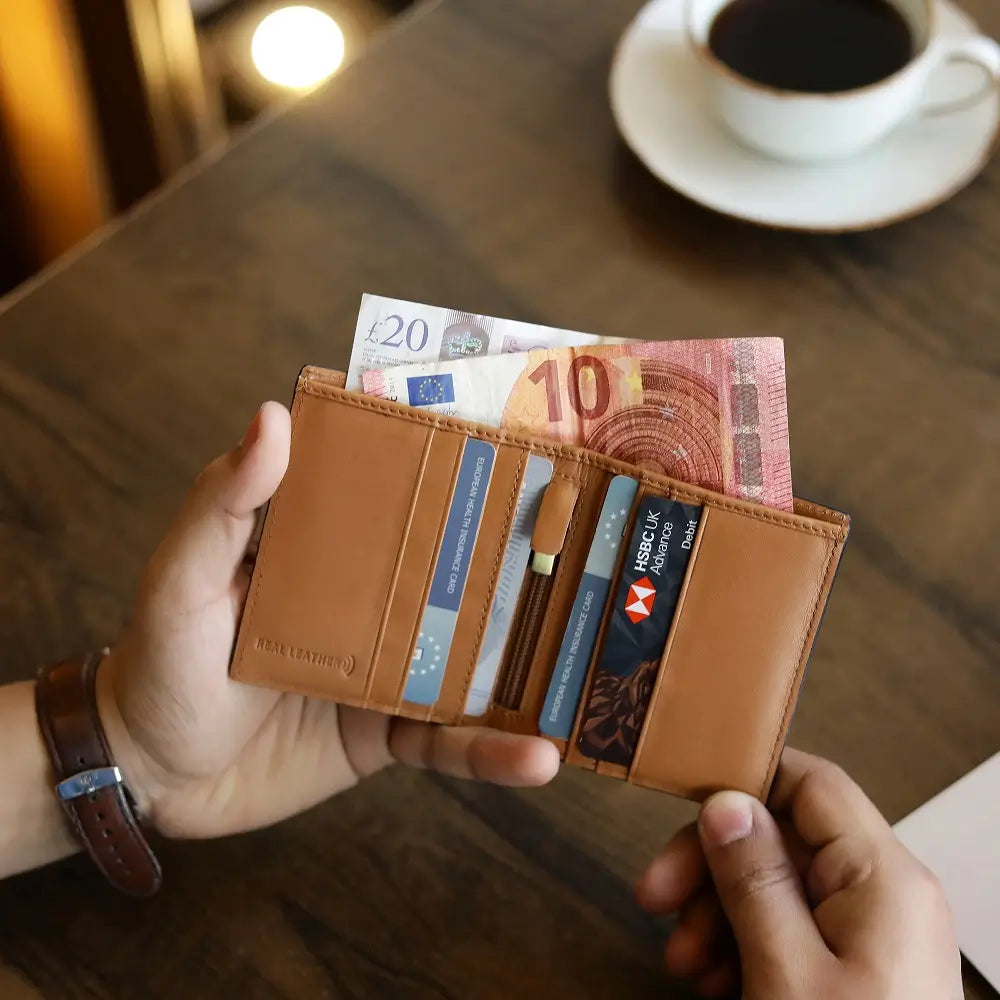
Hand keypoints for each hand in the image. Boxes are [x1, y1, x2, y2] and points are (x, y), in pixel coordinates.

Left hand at [97, 402, 558, 838]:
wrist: (151, 777)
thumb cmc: (158, 662)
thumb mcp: (181, 577)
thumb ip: (224, 505)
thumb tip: (273, 417)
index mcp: (328, 547)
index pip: (397, 492)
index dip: (452, 464)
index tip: (522, 436)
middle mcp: (369, 598)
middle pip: (455, 571)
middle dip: (523, 558)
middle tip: (596, 539)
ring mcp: (386, 667)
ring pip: (471, 657)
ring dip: (529, 659)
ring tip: (591, 656)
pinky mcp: (388, 733)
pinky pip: (449, 743)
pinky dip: (492, 753)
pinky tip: (538, 759)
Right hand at [636, 749, 961, 998]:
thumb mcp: (787, 974)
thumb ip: (755, 881)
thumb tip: (726, 803)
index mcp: (884, 876)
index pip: (811, 783)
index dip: (745, 778)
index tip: (681, 800)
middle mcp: (886, 891)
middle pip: (783, 837)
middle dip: (713, 865)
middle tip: (655, 900)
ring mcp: (874, 929)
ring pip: (778, 883)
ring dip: (719, 912)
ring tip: (684, 964)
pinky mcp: (861, 963)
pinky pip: (793, 926)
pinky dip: (745, 943)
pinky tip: (713, 980)